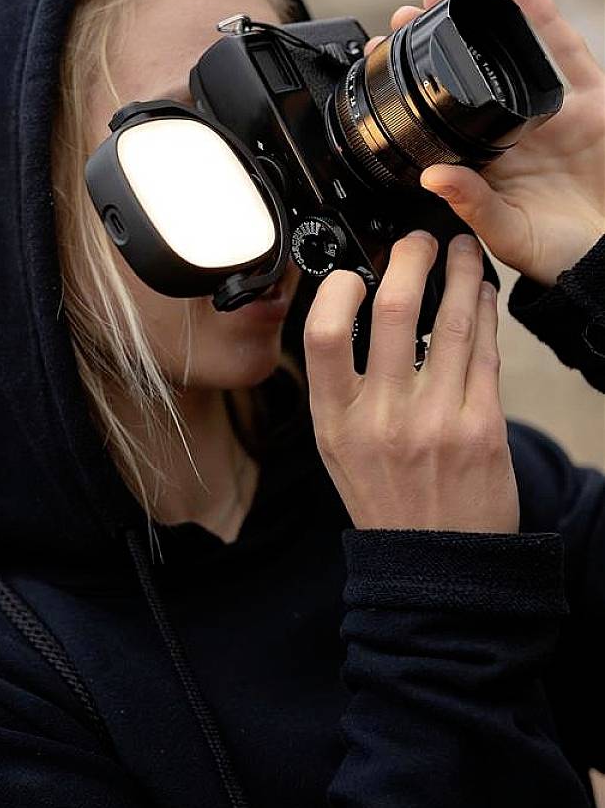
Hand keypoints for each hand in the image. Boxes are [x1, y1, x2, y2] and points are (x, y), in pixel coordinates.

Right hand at [304, 231, 518, 531]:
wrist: (437, 565)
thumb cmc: (383, 495)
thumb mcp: (337, 445)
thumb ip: (341, 384)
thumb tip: (357, 309)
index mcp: (335, 420)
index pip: (322, 335)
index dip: (334, 289)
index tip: (352, 271)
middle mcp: (383, 418)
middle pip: (394, 311)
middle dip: (410, 258)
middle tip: (417, 242)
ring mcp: (437, 421)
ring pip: (451, 321)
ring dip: (460, 273)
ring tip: (462, 250)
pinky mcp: (484, 428)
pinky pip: (485, 352)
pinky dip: (485, 313)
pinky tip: (483, 294)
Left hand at [364, 0, 604, 286]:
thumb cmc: (559, 252)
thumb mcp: (507, 234)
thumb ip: (473, 204)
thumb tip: (432, 176)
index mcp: (484, 160)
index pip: (440, 113)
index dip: (414, 85)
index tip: (383, 55)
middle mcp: (512, 131)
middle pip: (470, 74)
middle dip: (438, 41)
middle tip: (407, 13)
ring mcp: (549, 113)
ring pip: (509, 56)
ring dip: (480, 23)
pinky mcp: (590, 101)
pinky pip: (565, 53)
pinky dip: (544, 19)